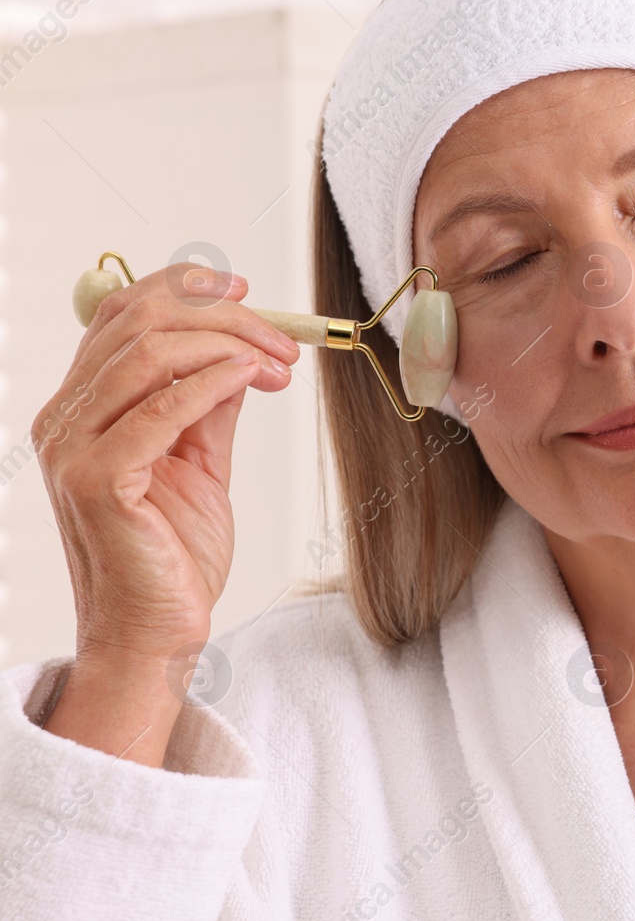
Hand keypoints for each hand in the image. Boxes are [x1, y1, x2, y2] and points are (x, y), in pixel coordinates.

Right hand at [37, 262, 299, 763]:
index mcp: (81, 408)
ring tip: (277, 361)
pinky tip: (250, 377)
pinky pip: (155, 409)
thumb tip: (240, 350)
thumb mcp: (201, 460)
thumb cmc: (173, 554)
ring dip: (224, 344)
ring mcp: (71, 449)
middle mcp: (64, 420)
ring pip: (145, 355)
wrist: (160, 632)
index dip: (184, 288)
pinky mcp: (95, 481)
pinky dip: (209, 382)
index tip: (246, 291)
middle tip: (284, 339)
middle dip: (221, 316)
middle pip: (138, 323)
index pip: (122, 316)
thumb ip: (210, 404)